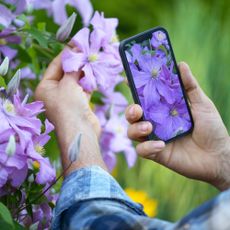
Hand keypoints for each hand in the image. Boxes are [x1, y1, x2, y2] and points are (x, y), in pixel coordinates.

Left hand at [35, 52, 105, 173]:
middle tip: (87, 52)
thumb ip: (73, 69)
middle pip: (66, 73)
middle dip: (77, 63)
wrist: (80, 131)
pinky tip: (95, 74)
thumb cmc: (68, 107)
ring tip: (93, 60)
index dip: (66, 54)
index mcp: (45, 88)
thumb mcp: (68, 84)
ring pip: (76, 81)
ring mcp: (67, 99)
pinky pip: (83, 89)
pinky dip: (89, 82)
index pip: (55, 66)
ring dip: (84, 72)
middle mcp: (54, 93)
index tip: (76, 44)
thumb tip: (78, 55)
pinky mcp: (79, 104)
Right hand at [126, 62, 229, 190]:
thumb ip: (190, 86)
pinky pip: (142, 150)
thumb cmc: (211, 127)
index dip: (134, 89)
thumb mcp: (202, 104)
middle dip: (130, 111)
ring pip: (132, 132)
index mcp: (163, 109)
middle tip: (137, 109)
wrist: (218, 155)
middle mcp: (155, 122)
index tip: (129, 79)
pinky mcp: (156, 153)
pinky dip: (148, 147)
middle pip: (132, 115)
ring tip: (149, 127)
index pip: (144, 98)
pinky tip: (161, 145)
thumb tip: (180, 64)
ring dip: (136, 128)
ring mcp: (154, 138)